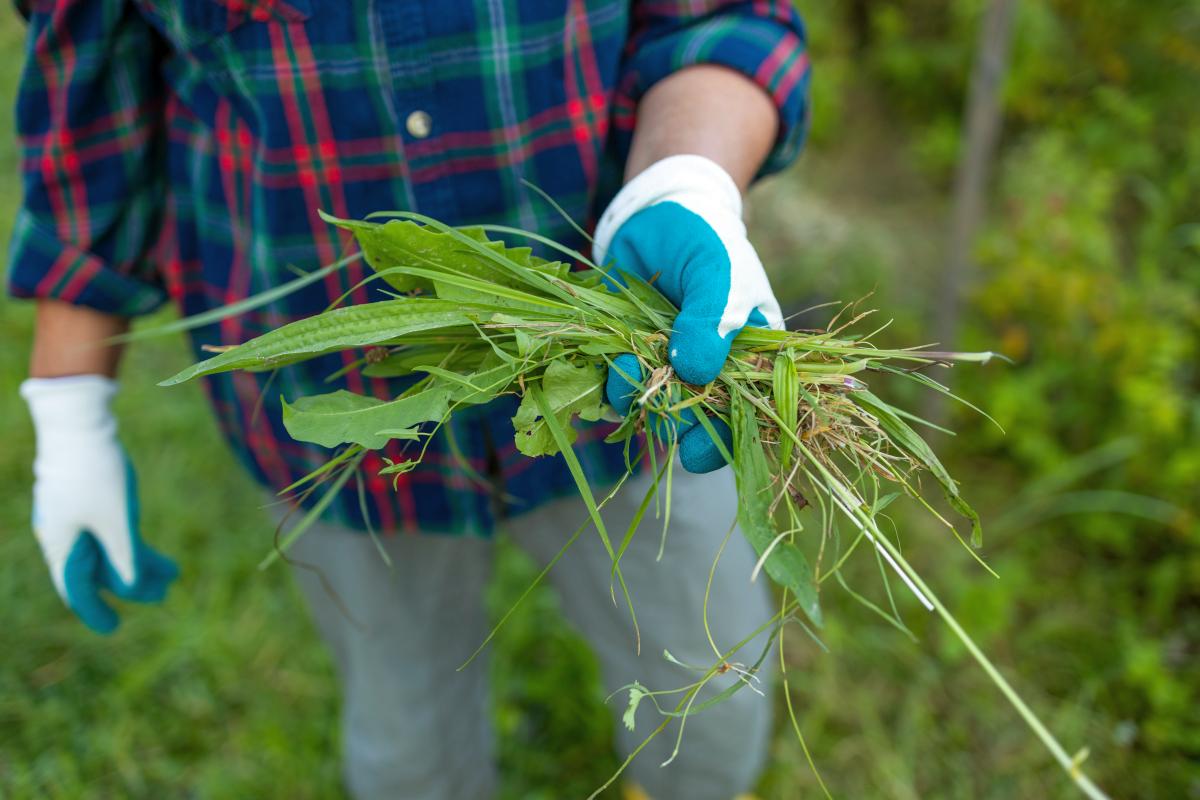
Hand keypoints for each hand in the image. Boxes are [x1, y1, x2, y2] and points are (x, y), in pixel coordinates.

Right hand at [21, 376, 177, 632]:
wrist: (80, 422)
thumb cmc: (95, 472)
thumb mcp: (115, 520)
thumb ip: (123, 558)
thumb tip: (132, 590)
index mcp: (63, 546)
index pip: (77, 591)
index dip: (96, 611)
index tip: (114, 627)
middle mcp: (66, 537)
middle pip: (98, 572)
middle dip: (131, 585)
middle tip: (164, 593)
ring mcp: (77, 518)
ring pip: (109, 551)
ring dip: (139, 564)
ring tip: (173, 574)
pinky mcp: (91, 500)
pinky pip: (112, 531)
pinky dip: (134, 544)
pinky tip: (157, 553)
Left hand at [594, 154, 782, 472]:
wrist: (658, 210)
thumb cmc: (706, 238)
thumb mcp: (719, 272)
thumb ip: (712, 318)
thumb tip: (696, 372)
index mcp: (751, 357)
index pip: (747, 415)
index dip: (724, 441)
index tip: (696, 450)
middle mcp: (712, 369)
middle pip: (698, 422)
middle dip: (673, 420)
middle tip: (656, 399)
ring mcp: (669, 365)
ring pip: (654, 407)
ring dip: (637, 396)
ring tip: (627, 364)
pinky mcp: (631, 355)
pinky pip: (620, 386)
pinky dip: (612, 382)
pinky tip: (612, 358)